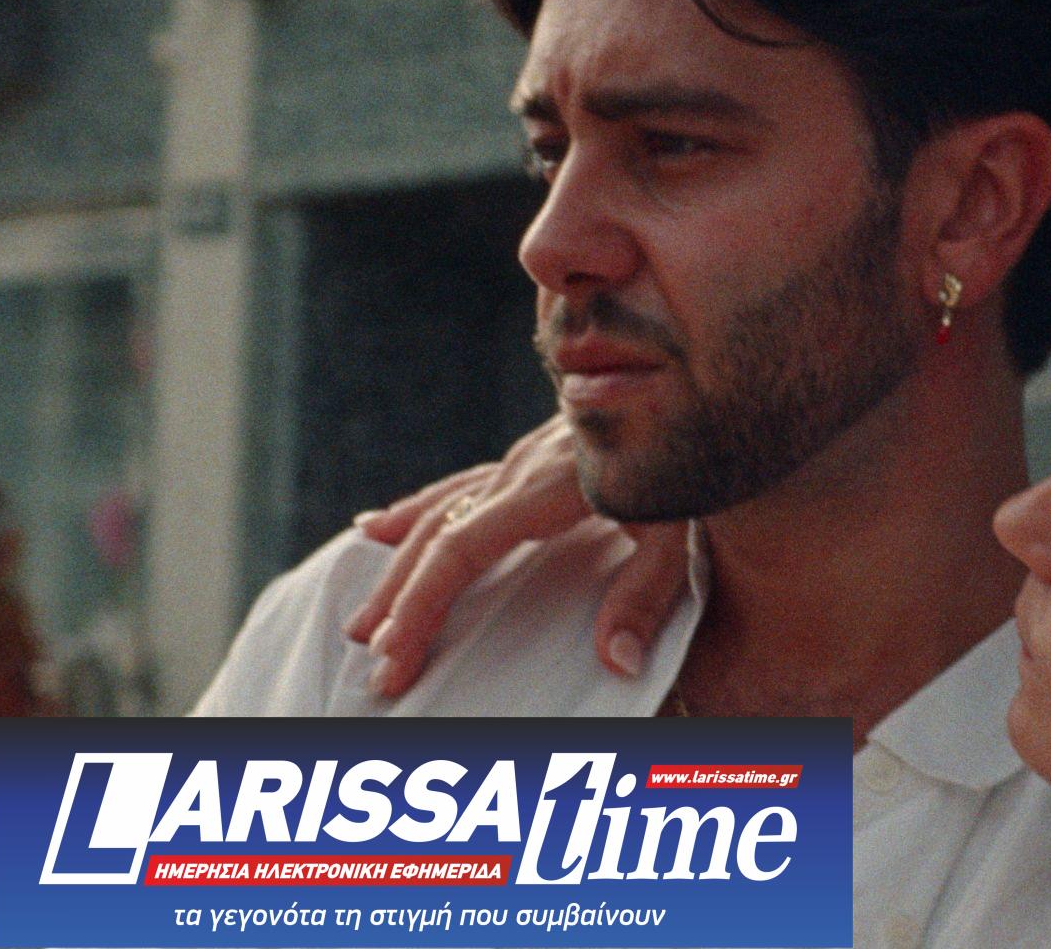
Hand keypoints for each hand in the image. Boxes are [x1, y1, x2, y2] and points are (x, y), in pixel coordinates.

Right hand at [344, 416, 690, 696]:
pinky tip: (377, 529)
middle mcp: (519, 469)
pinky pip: (455, 489)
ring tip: (362, 621)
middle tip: (375, 663)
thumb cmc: (687, 460)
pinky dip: (413, 512)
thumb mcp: (680, 530)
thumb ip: (647, 594)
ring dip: (398, 569)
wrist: (688, 387)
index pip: (461, 548)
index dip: (423, 603)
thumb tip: (619, 663)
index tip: (397, 654)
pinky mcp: (526, 459)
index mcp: (546, 487)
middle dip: (399, 602)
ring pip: (438, 514)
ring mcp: (518, 460)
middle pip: (436, 536)